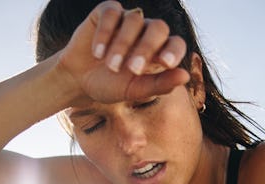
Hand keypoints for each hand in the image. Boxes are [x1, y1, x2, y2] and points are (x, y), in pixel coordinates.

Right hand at [57, 1, 189, 105]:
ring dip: (122, 45)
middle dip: (147, 48)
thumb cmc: (111, 86)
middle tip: (133, 69)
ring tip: (110, 66)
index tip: (166, 63)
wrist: (79, 80)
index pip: (176, 44)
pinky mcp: (106, 12)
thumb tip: (185, 76)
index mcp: (159, 51)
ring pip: (134, 21)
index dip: (174, 51)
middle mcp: (146, 31)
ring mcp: (127, 19)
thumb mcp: (134, 90)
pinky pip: (111, 13)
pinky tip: (97, 53)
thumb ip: (159, 84)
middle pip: (158, 28)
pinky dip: (105, 33)